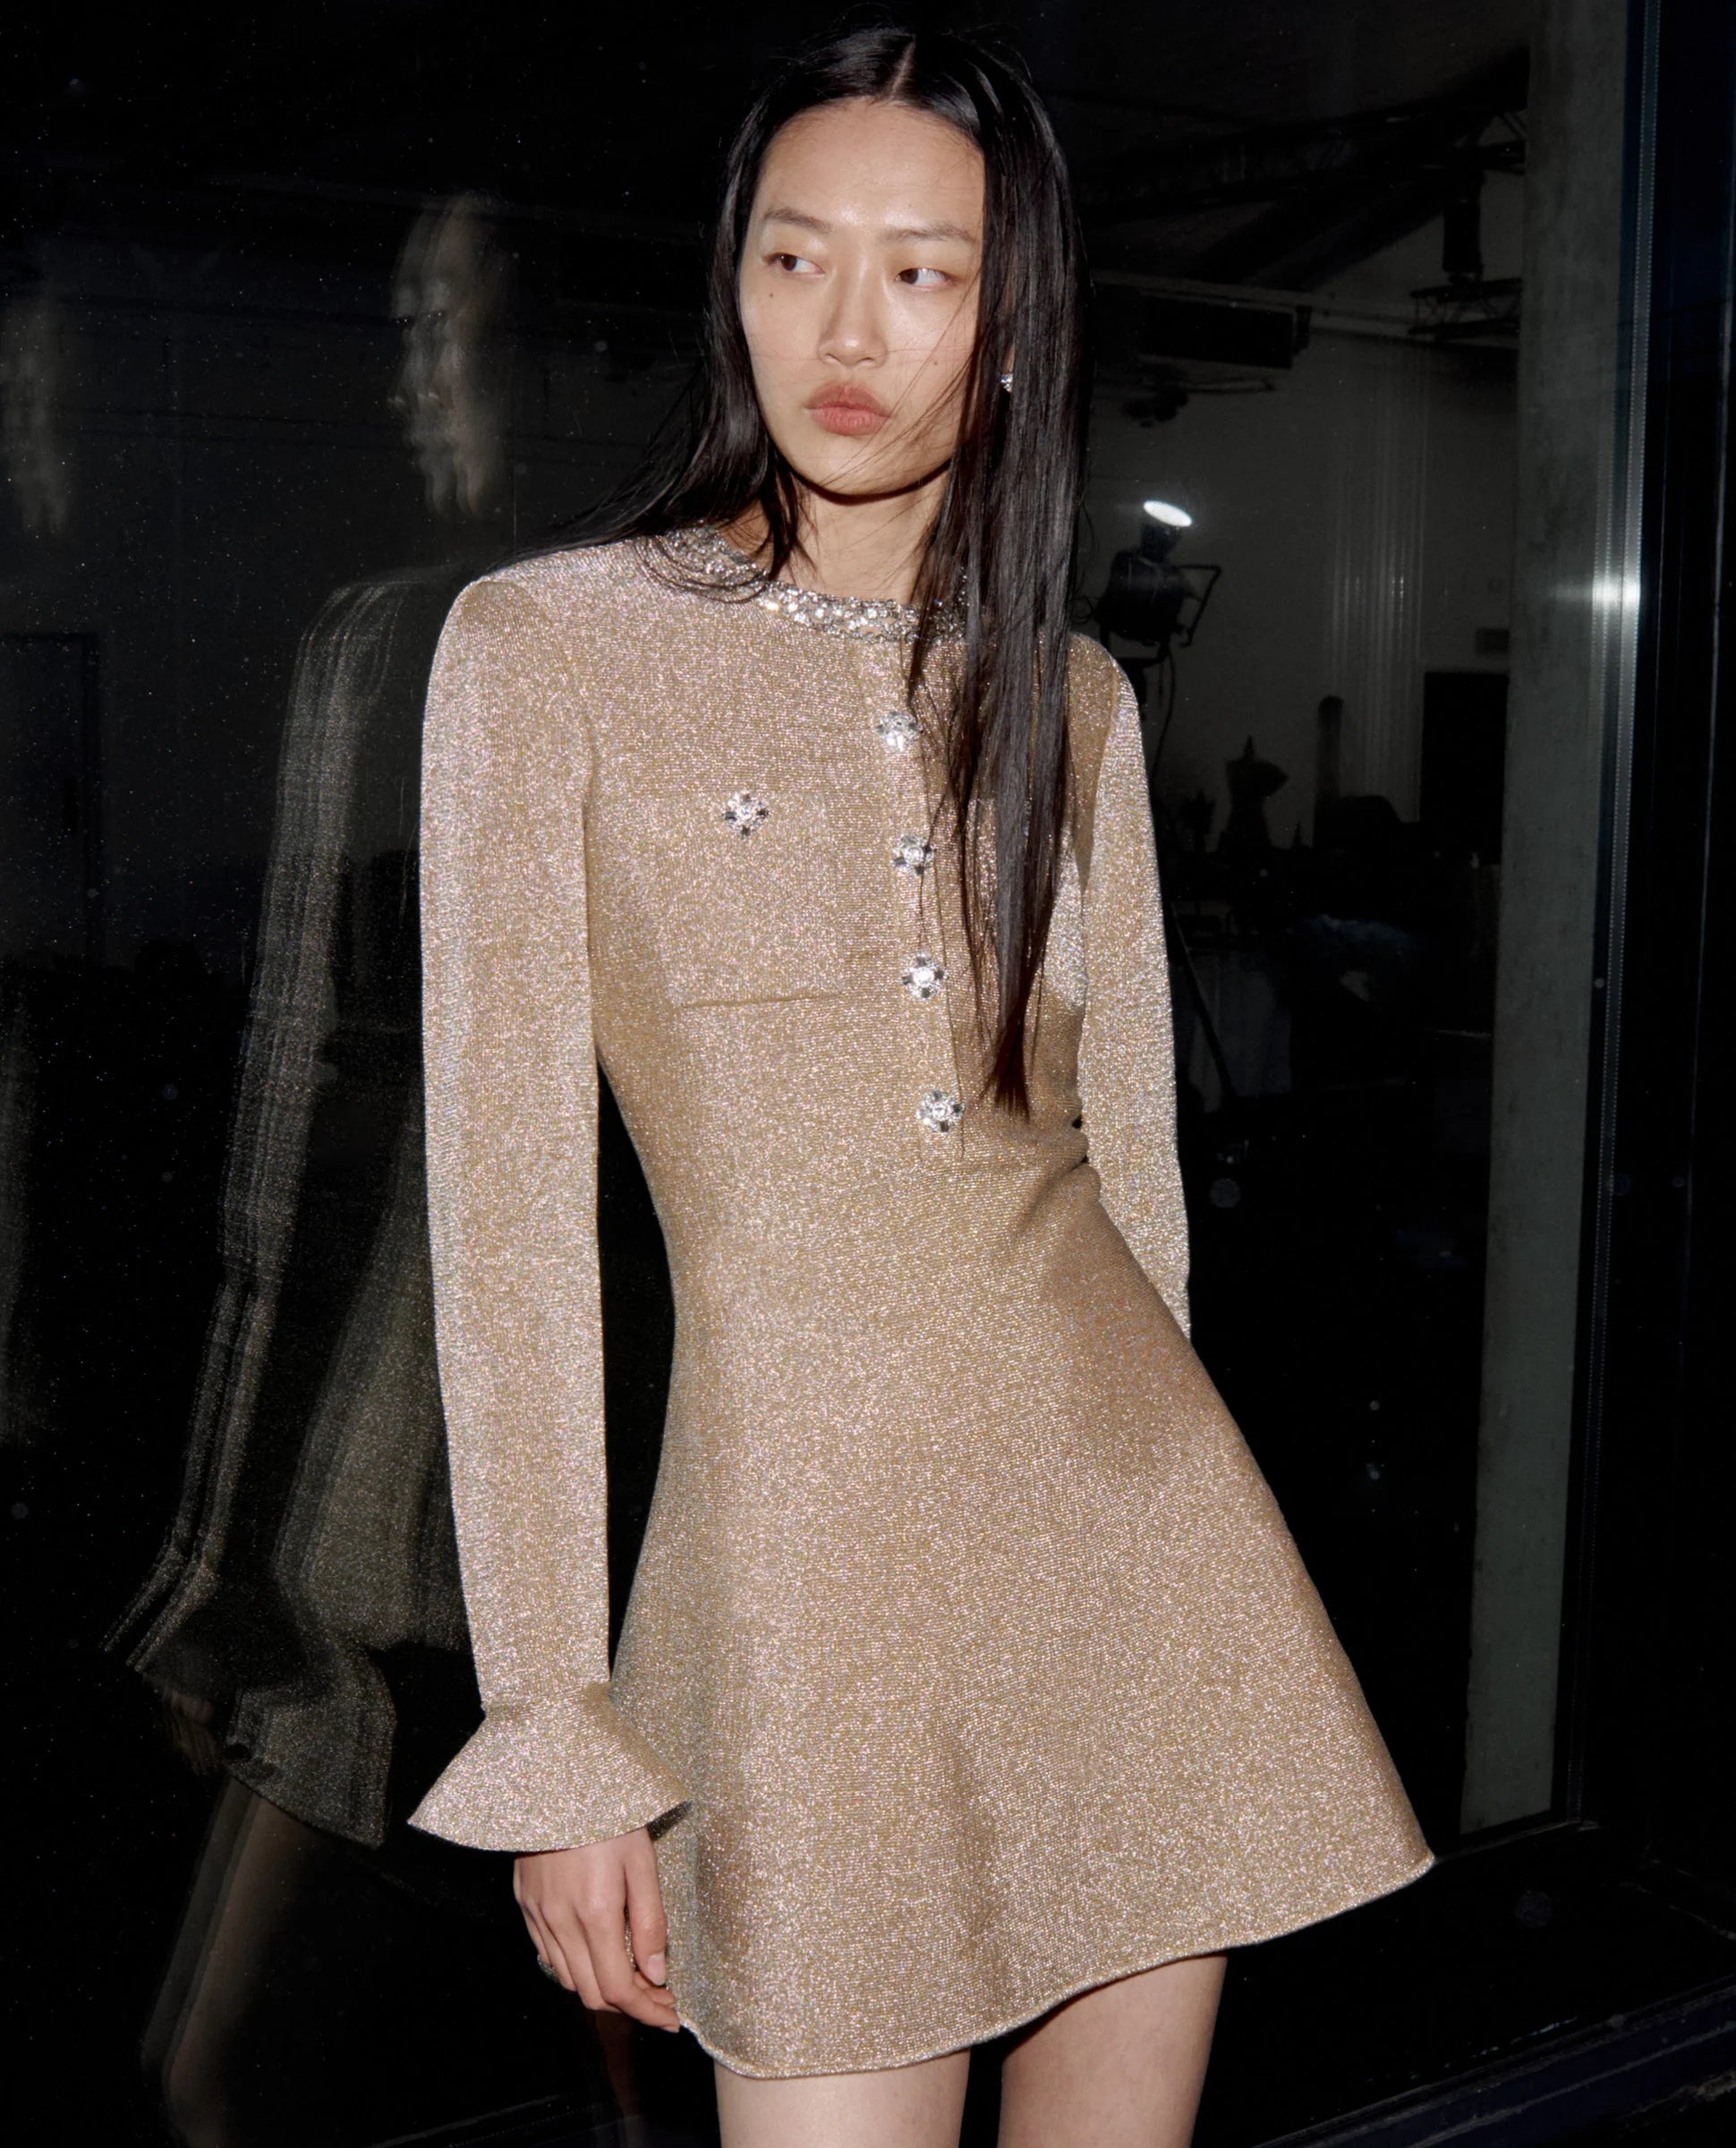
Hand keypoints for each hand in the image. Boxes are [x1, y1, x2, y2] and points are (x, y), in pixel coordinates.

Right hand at [513, 1829, 677, 2031]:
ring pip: (569, 1980)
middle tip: (658, 1997)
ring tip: (631, 1974)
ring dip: (601, 1988)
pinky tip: (597, 1952)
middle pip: (592, 1994)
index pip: (618, 1989)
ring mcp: (539, 1917)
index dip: (646, 2010)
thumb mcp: (643, 1860)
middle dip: (629, 2006)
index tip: (670, 2014)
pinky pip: (549, 1956)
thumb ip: (650, 1920)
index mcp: (596, 1913)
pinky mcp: (526, 1906)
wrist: (556, 1780)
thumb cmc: (608, 1815)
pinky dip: (575, 1967)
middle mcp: (562, 1923)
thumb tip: (656, 1973)